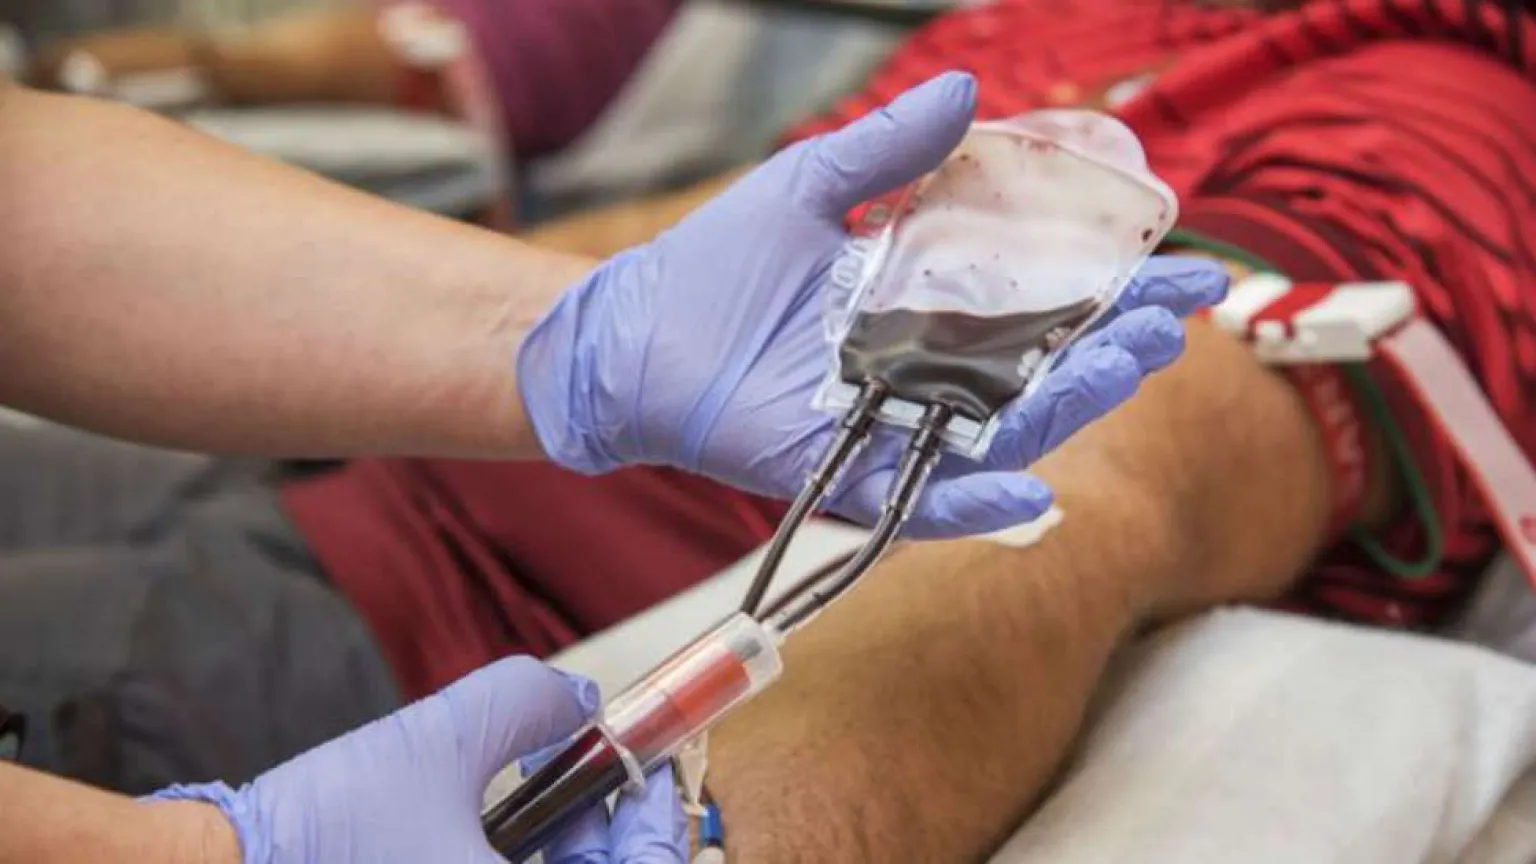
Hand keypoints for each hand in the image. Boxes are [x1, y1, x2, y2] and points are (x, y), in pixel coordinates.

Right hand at [146, 657, 684, 863]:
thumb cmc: (322, 828)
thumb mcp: (441, 738)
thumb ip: (528, 702)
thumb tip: (579, 700)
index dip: (659, 824)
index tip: (653, 769)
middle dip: (614, 831)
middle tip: (606, 769)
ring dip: (572, 848)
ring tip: (558, 783)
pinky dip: (520, 860)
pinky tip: (507, 820)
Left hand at [519, 71, 1227, 537]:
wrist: (632, 330)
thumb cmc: (717, 263)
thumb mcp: (812, 186)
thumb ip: (888, 149)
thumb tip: (969, 90)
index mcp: (929, 305)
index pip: (1043, 299)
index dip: (1116, 287)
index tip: (1185, 269)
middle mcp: (925, 369)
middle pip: (1040, 369)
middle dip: (1114, 348)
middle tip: (1173, 322)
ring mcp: (890, 425)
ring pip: (998, 429)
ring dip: (1068, 406)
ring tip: (1132, 365)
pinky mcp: (845, 472)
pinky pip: (920, 496)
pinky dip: (972, 499)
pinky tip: (1032, 490)